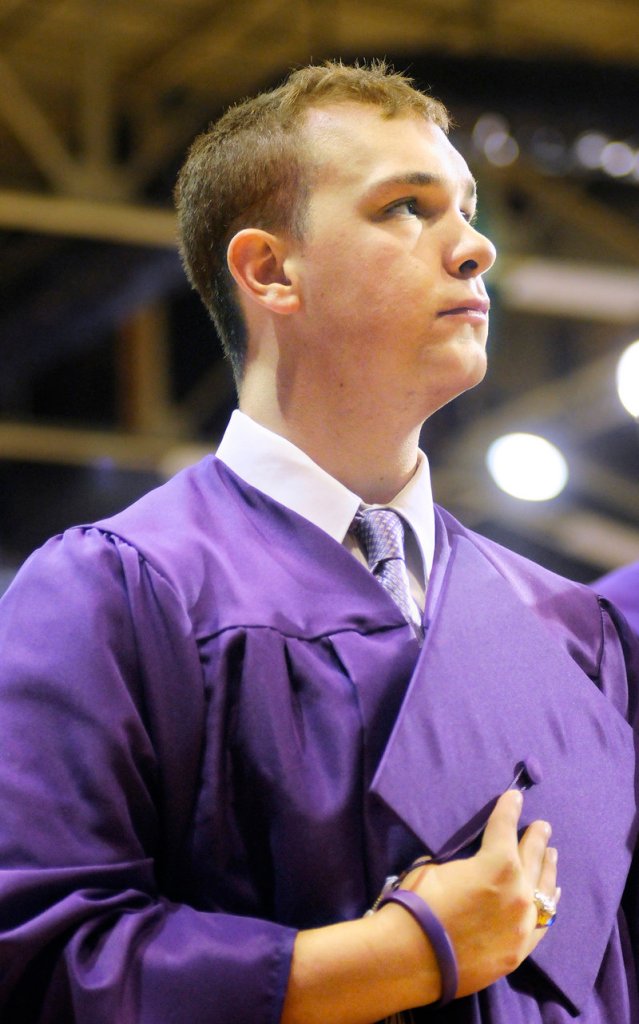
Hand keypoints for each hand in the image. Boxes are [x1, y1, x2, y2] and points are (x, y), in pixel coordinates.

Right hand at [398, 789, 558, 996]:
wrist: (410, 957)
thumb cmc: (418, 903)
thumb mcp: (437, 866)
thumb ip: (463, 864)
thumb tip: (469, 867)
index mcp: (498, 864)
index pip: (506, 828)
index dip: (509, 809)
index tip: (515, 797)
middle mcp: (519, 892)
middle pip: (532, 857)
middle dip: (536, 838)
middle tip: (542, 826)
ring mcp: (522, 925)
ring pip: (543, 889)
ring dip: (547, 867)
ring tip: (552, 853)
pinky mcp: (519, 951)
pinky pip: (543, 922)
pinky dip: (548, 902)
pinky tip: (553, 893)